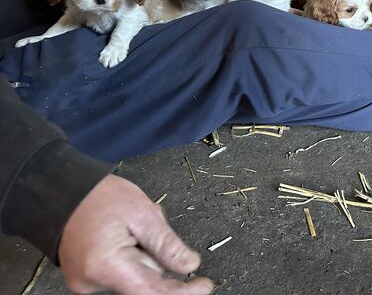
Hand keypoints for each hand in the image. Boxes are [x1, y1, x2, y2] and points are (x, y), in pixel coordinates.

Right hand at [58, 174, 215, 294]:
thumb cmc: (98, 197)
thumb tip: (189, 265)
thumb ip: (167, 244)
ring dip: (145, 258)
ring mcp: (87, 282)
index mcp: (107, 265)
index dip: (182, 293)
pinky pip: (121, 273)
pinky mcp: (86, 278)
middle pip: (144, 284)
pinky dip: (132, 257)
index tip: (204, 286)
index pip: (153, 293)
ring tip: (133, 229)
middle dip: (160, 262)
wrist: (64, 191)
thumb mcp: (143, 213)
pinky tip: (126, 237)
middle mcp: (92, 282)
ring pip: (135, 277)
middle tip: (160, 238)